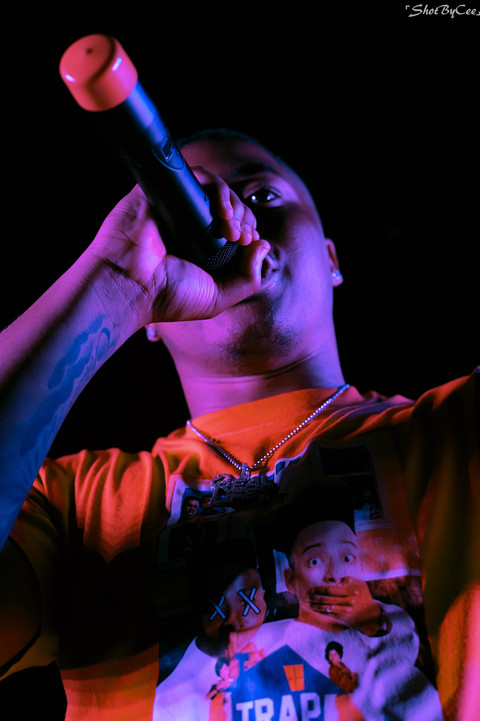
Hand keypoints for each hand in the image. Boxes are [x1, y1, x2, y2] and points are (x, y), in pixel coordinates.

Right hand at [88, 168, 269, 326]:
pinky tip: (222, 214)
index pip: (235, 226)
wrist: (130, 286)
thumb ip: (248, 278)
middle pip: (230, 205)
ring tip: (232, 229)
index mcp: (199, 246)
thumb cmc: (167, 296)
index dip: (249, 230)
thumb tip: (264, 245)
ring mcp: (175, 206)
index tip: (247, 245)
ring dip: (234, 205)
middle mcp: (188, 224)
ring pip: (217, 188)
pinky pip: (198, 176)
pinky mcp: (163, 190)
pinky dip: (219, 190)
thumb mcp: (218, 298)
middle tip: (241, 238)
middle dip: (245, 219)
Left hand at [309, 577, 383, 634]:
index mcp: (348, 591)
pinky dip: (323, 613)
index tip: (312, 589)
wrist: (374, 607)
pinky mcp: (346, 619)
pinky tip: (317, 610)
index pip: (329, 590)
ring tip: (309, 604)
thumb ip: (340, 580)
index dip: (319, 590)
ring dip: (317, 607)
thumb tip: (328, 579)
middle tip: (307, 596)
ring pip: (327, 609)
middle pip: (327, 600)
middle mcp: (347, 602)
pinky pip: (332, 616)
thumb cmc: (362, 591)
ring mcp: (347, 611)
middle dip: (315, 598)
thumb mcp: (353, 581)